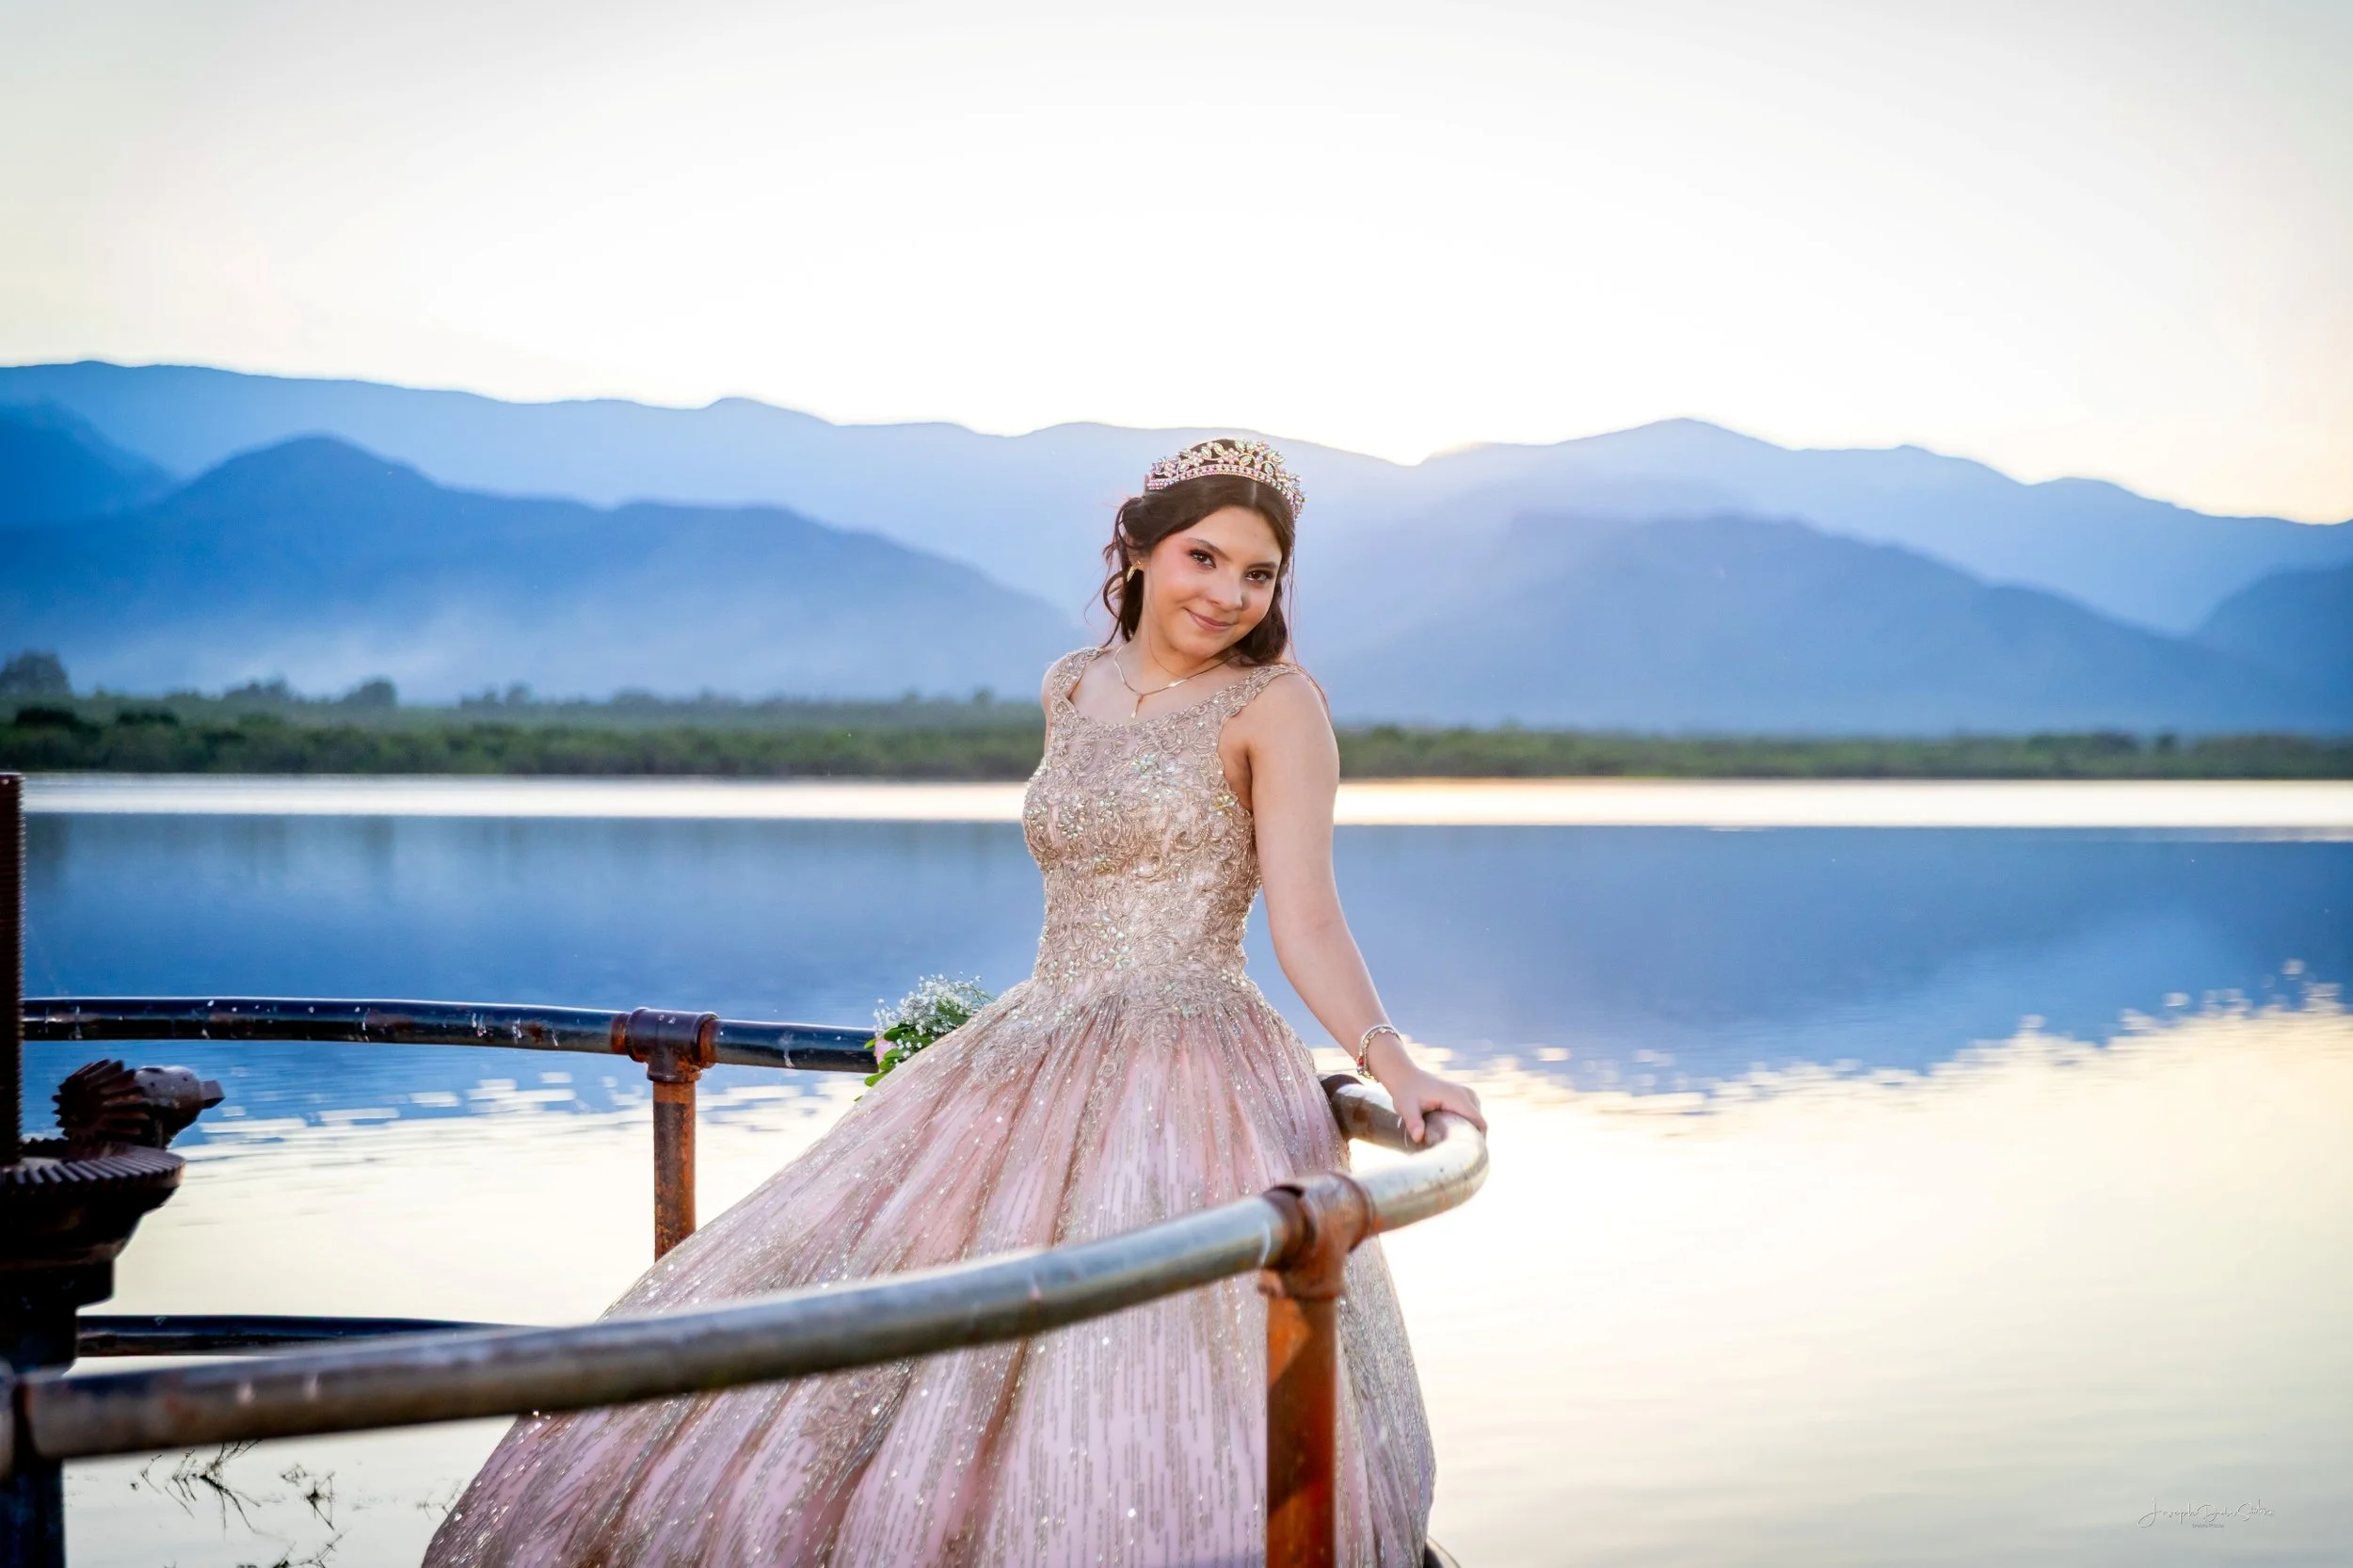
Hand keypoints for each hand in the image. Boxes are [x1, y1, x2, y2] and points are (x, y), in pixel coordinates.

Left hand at [1364, 1034, 1486, 1144]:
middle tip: (1457, 1155)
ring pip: (1477, 1119)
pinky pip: (1473, 1115)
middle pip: (1480, 1123)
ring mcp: (1467, 1094)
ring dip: (1470, 1132)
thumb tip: (1418, 1137)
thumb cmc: (1406, 1092)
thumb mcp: (1406, 1107)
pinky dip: (1467, 1125)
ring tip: (1455, 1146)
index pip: (1479, 1122)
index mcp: (1457, 1097)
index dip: (1478, 1140)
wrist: (1406, 1077)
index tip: (1467, 1156)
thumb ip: (1413, 1121)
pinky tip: (1454, 1135)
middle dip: (1473, 1139)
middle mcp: (1466, 1094)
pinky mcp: (1464, 1096)